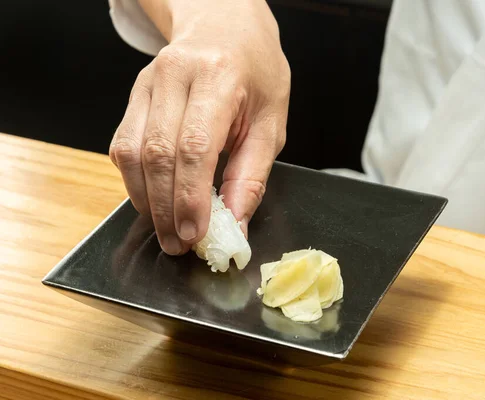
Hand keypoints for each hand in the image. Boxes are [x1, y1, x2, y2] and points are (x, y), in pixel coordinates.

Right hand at [109, 0, 289, 254]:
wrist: (225, 25)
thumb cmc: (255, 71)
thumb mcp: (271, 121)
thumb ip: (252, 174)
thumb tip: (235, 223)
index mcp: (219, 78)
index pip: (195, 147)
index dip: (190, 197)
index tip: (194, 233)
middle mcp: (175, 76)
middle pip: (157, 155)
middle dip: (165, 209)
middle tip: (177, 244)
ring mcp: (147, 83)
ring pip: (131, 152)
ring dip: (146, 200)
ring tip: (165, 230)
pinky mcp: (134, 95)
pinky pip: (123, 145)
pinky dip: (135, 180)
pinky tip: (153, 199)